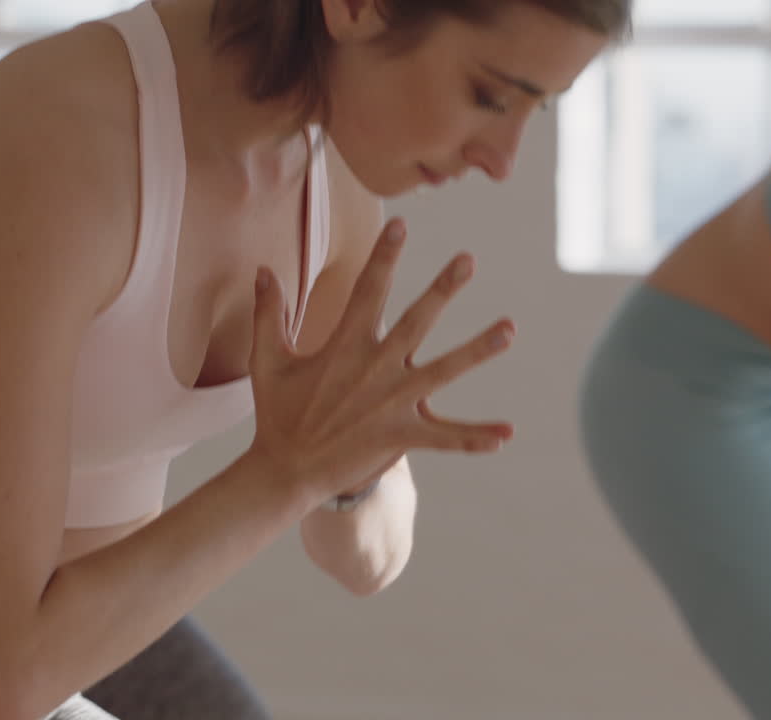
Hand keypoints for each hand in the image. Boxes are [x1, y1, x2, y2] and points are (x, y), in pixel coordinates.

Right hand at [243, 218, 514, 506]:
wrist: (286, 471)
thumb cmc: (278, 414)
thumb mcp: (267, 361)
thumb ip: (268, 314)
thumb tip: (262, 270)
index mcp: (344, 346)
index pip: (368, 290)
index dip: (384, 256)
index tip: (400, 224)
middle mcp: (374, 368)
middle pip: (417, 321)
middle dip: (443, 288)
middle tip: (468, 259)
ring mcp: (392, 402)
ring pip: (444, 370)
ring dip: (477, 350)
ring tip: (509, 330)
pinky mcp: (400, 435)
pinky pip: (445, 437)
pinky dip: (474, 437)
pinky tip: (506, 435)